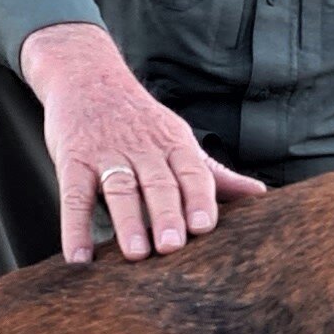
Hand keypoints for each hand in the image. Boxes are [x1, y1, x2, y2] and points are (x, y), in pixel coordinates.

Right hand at [17, 24, 267, 265]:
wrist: (86, 75)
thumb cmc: (140, 121)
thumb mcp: (178, 139)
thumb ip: (214, 173)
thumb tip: (260, 195)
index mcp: (174, 144)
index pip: (192, 172)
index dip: (199, 198)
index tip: (204, 227)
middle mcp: (143, 148)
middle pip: (158, 182)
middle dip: (167, 214)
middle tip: (173, 247)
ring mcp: (106, 154)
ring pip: (120, 188)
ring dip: (128, 222)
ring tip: (136, 254)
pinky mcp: (73, 160)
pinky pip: (74, 196)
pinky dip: (74, 228)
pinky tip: (79, 258)